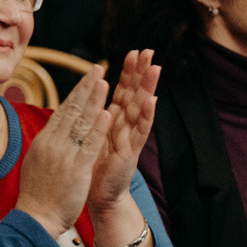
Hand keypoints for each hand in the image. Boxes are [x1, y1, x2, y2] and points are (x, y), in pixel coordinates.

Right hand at [15, 61, 112, 239]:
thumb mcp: (36, 163)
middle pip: (71, 110)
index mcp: (44, 141)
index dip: (77, 93)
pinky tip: (107, 113)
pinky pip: (88, 145)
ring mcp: (63, 155)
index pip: (62, 111)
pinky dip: (98, 128)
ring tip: (104, 80)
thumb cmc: (37, 195)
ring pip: (80, 122)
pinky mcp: (75, 169)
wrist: (35, 218)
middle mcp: (52, 143)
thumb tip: (51, 131)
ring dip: (93, 100)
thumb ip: (46, 146)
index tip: (87, 78)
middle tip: (97, 68)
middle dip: (86, 87)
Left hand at [85, 50, 159, 220]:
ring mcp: (130, 138)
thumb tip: (90, 94)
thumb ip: (95, 116)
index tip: (133, 51)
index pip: (122, 90)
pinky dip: (145, 117)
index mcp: (113, 120)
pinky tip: (152, 102)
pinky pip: (140, 132)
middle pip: (134, 94)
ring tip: (155, 69)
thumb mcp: (92, 135)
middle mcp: (124, 126)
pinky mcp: (130, 153)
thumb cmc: (94, 165)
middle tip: (149, 51)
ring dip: (148, 88)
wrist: (97, 196)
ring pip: (140, 109)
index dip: (128, 72)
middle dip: (141, 73)